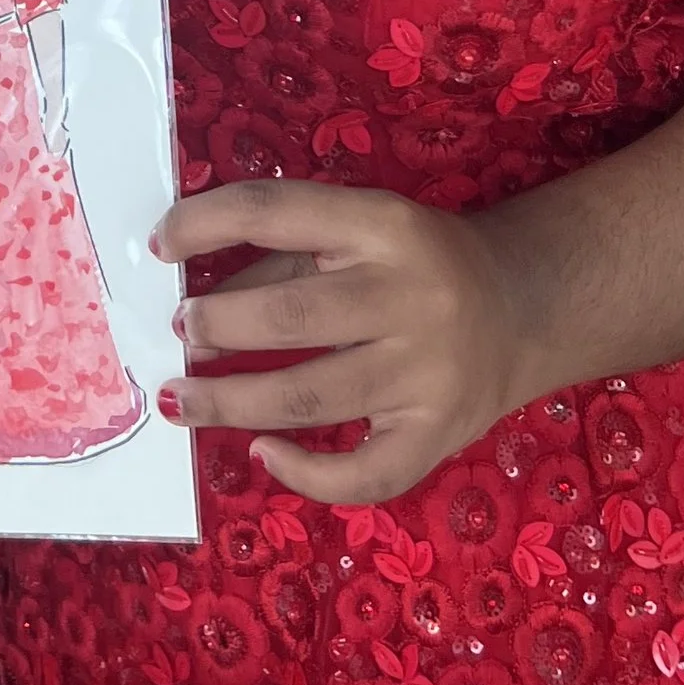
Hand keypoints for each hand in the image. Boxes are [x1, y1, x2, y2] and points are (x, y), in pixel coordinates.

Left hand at [156, 178, 535, 506]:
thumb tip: (195, 313)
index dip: (204, 223)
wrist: (524, 307)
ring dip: (230, 401)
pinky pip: (363, 473)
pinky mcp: (438, 436)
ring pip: (309, 396)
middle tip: (181, 334)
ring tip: (182, 398)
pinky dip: (303, 472)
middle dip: (217, 326)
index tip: (159, 245)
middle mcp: (410, 295)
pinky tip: (263, 454)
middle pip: (289, 316)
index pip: (275, 211)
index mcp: (384, 225)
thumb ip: (279, 261)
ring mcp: (427, 373)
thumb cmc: (418, 263)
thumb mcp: (357, 235)